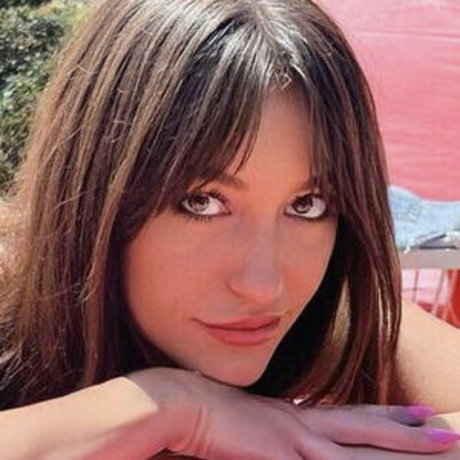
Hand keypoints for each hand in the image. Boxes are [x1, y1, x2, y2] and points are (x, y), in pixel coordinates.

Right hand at [129, 368, 458, 459]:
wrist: (184, 401)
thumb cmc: (208, 415)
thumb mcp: (247, 426)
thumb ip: (270, 435)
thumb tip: (281, 442)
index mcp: (295, 416)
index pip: (350, 417)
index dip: (385, 418)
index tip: (414, 416)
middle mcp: (304, 423)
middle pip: (368, 427)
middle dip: (409, 432)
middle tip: (447, 431)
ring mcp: (297, 437)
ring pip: (363, 446)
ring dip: (403, 448)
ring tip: (443, 444)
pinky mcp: (283, 454)